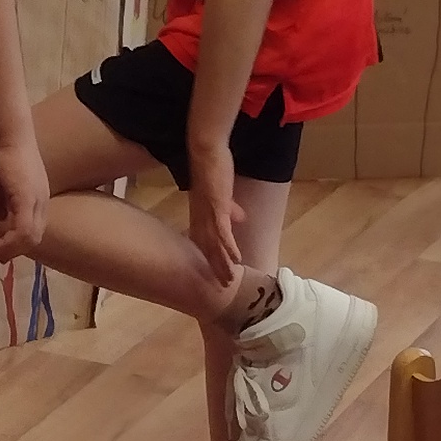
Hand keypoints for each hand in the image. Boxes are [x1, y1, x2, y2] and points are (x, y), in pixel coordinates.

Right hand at [0, 122, 50, 264]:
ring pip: (30, 238)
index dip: (17, 242)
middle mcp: (41, 201)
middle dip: (12, 250)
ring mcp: (36, 200)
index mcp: (36, 196)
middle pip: (34, 236)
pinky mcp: (26, 199)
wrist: (8, 130)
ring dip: (8, 251)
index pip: (33, 227)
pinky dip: (7, 244)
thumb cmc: (2, 148)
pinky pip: (22, 231)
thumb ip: (1, 200)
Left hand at [184, 139, 244, 285]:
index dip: (210, 260)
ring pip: (215, 246)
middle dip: (215, 269)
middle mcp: (200, 219)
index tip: (215, 276)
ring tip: (229, 280)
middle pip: (207, 250)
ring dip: (223, 264)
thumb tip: (240, 218)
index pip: (204, 243)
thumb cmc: (213, 169)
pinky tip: (236, 259)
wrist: (207, 152)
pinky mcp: (217, 208)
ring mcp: (208, 214)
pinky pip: (223, 233)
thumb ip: (230, 207)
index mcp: (200, 216)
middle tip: (221, 288)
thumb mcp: (222, 193)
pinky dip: (229, 247)